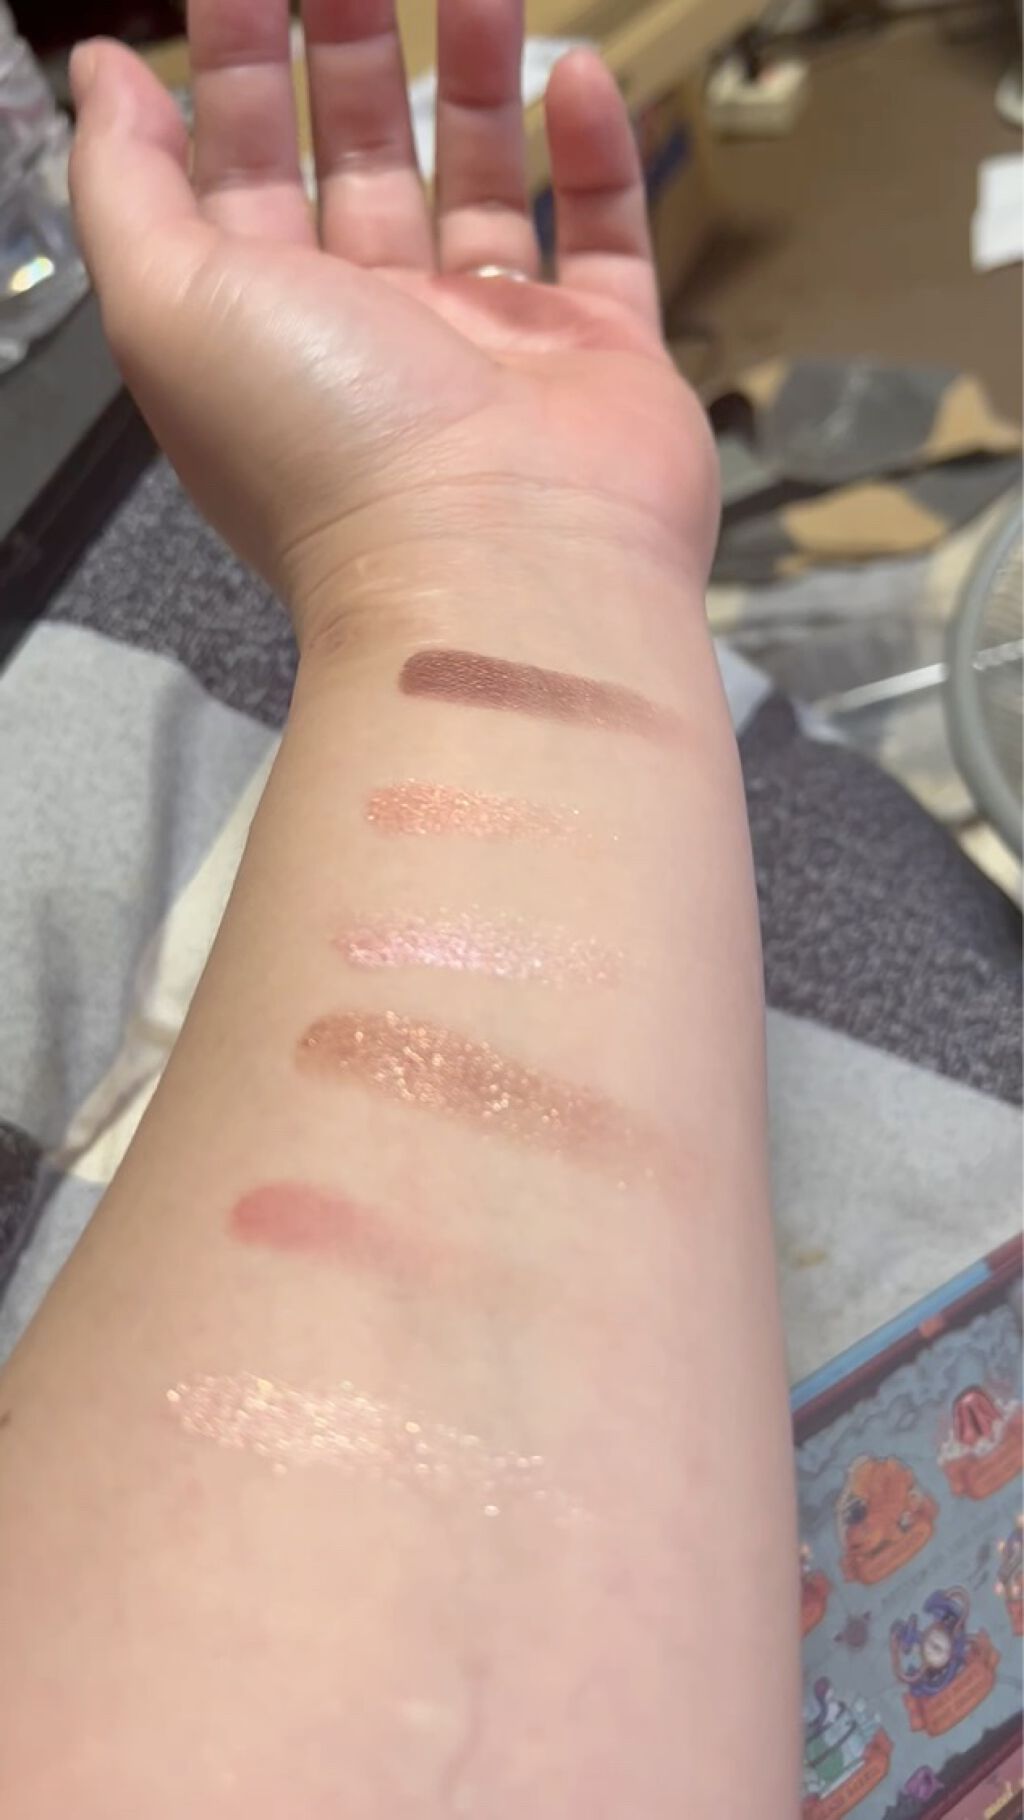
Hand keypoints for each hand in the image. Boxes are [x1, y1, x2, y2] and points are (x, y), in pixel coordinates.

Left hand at [70, 0, 717, 631]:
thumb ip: (122, 182)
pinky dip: (597, 157)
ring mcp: (496, 350)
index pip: (244, 173)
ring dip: (479, 81)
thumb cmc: (329, 446)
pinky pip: (603, 238)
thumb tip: (98, 76)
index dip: (237, 66)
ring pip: (485, 188)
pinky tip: (580, 74)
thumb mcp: (167, 303)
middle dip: (354, 52)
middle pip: (363, 165)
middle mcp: (380, 340)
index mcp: (271, 333)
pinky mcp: (604, 360)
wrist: (501, 570)